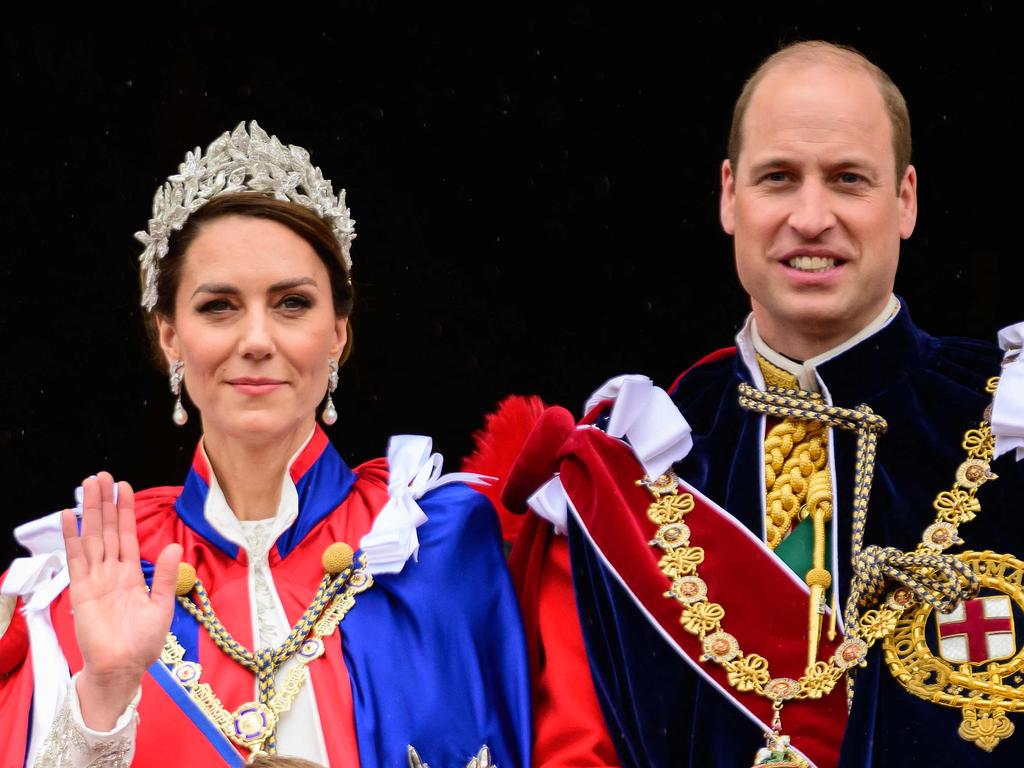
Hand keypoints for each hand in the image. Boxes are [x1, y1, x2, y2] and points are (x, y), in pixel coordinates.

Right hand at [61, 471, 181, 730]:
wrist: (123, 668)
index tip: (123, 487)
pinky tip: (68, 517)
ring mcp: (95, 579)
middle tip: (100, 476)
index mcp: (132, 574)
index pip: (128, 535)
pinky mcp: (81, 590)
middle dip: (104, 503)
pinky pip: (76, 559)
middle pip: (107, 530)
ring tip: (86, 486)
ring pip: (92, 538)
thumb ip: (166, 576)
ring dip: (88, 512)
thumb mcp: (162, 605)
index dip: (125, 512)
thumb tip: (175, 547)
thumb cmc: (143, 642)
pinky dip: (71, 537)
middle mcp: (112, 571)